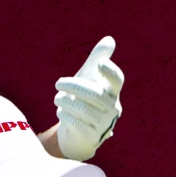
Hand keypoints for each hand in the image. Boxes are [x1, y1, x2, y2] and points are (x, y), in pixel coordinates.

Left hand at [54, 36, 123, 160]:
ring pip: (83, 109)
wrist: (79, 135)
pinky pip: (77, 123)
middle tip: (58, 83)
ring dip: (66, 102)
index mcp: (113, 92)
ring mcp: (104, 124)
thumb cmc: (84, 100)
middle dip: (74, 86)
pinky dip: (66, 115)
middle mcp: (113, 108)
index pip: (117, 80)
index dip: (110, 72)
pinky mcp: (92, 137)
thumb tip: (109, 39)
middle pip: (94, 94)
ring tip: (58, 98)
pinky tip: (61, 111)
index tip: (99, 63)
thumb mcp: (89, 80)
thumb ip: (97, 60)